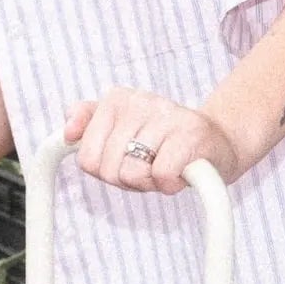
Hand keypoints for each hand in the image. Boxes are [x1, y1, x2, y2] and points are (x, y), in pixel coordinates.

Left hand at [66, 89, 245, 195]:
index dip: (106, 170)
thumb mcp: (120, 134)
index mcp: (117, 99)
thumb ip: (88, 125)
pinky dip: (170, 184)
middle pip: (106, 169)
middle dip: (126, 179)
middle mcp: (140, 100)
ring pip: (131, 174)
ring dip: (149, 182)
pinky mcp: (190, 134)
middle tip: (149, 165)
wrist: (218, 144)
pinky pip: (160, 177)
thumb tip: (67, 132)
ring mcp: (166, 115)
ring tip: (165, 165)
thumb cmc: (163, 144)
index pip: (86, 157)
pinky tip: (181, 170)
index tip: (125, 160)